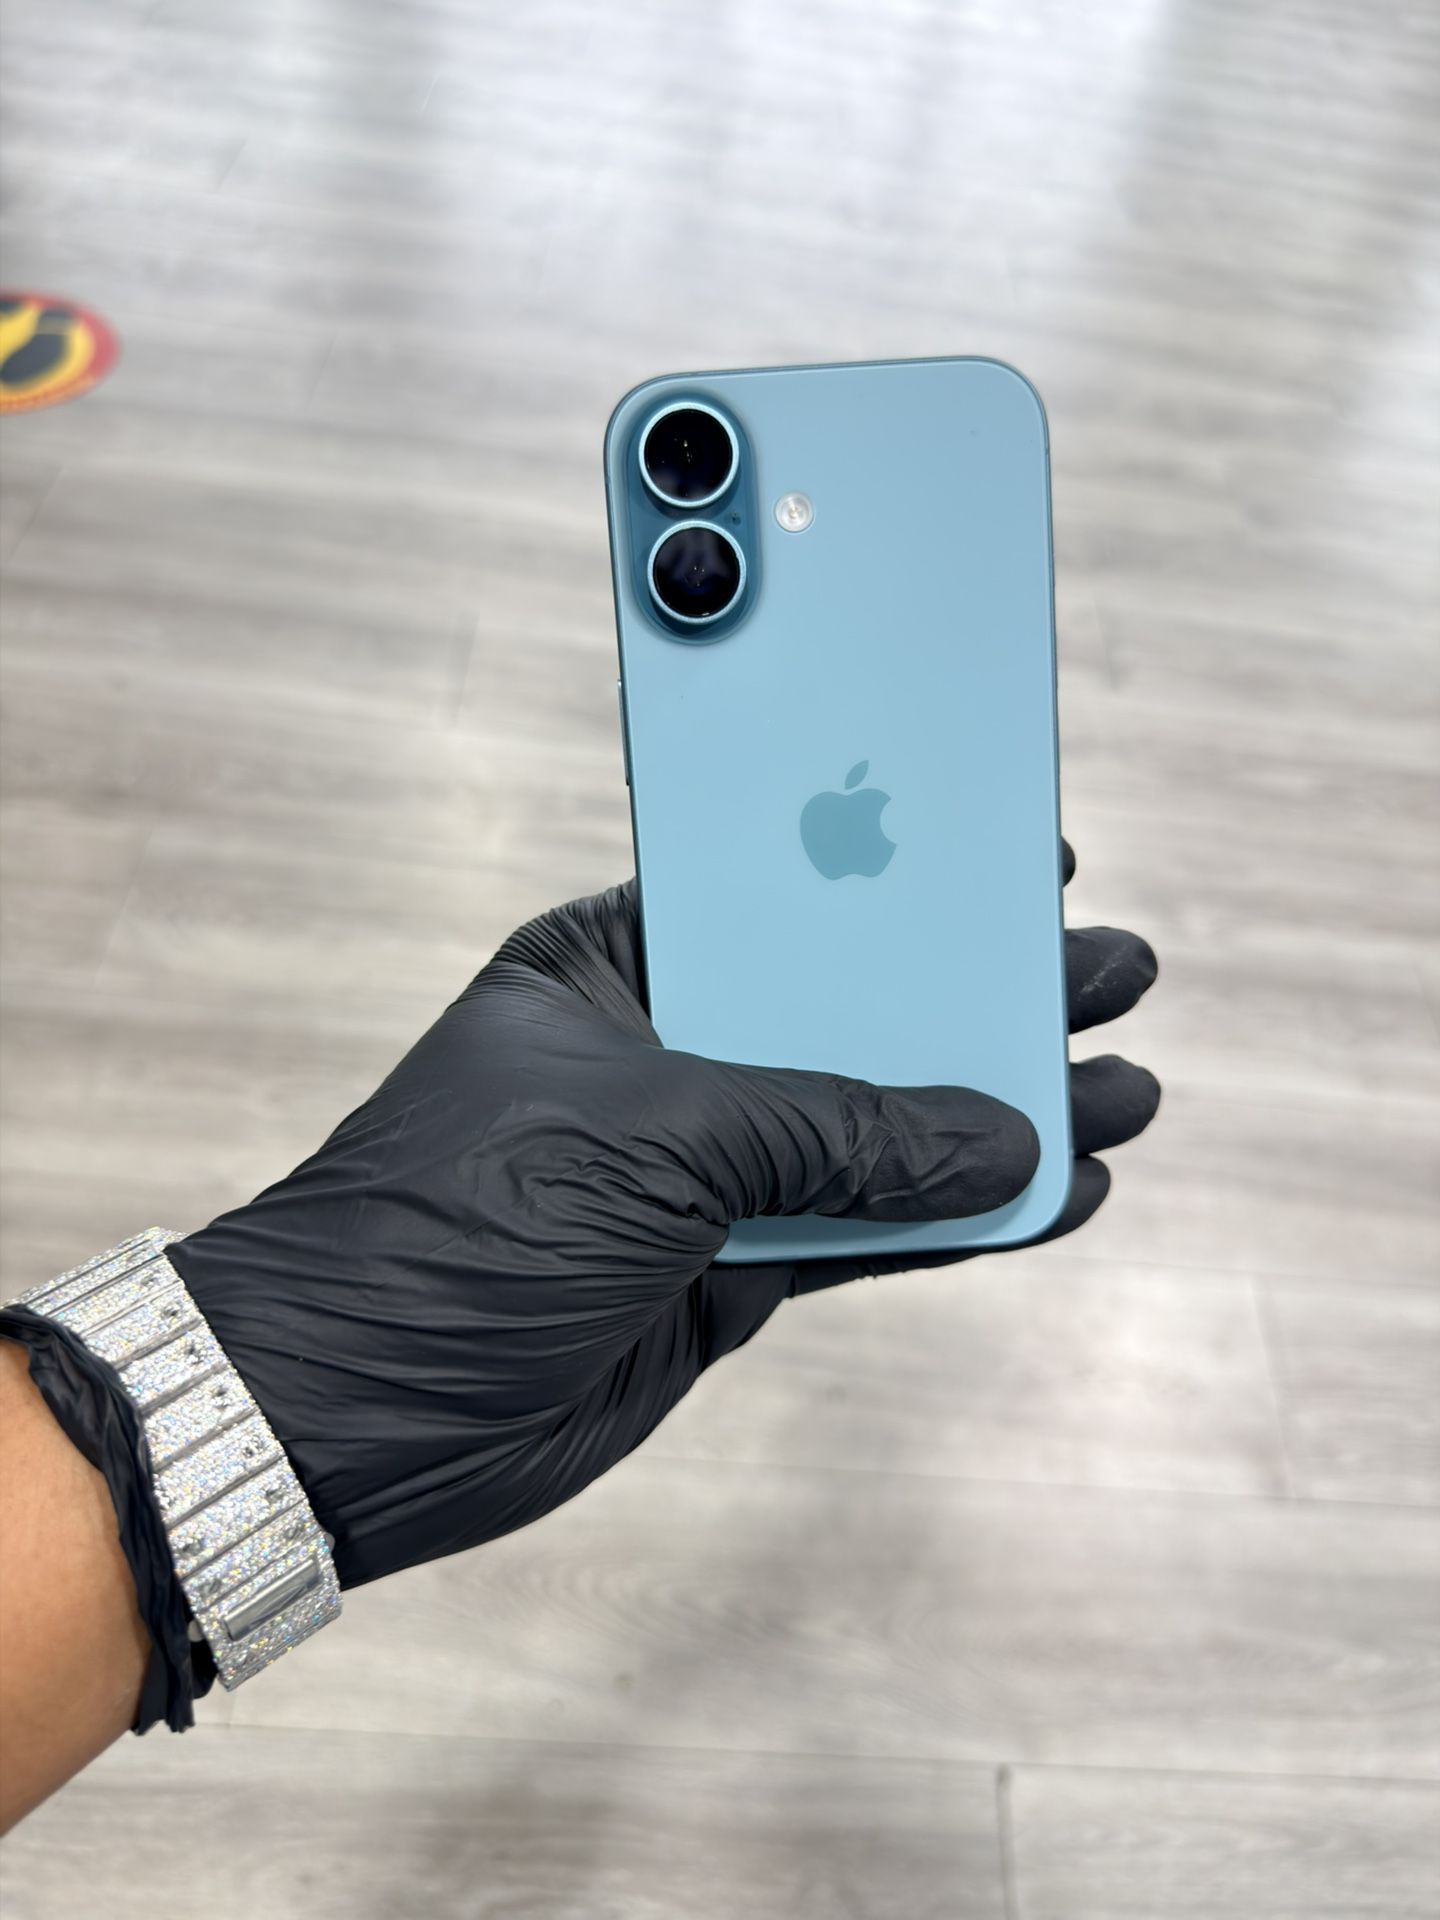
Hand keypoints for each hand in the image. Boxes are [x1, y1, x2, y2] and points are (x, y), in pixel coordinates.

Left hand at [170, 845, 1157, 1588]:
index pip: (782, 896)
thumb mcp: (658, 1138)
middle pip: (850, 1011)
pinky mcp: (722, 1271)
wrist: (350, 1419)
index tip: (1011, 862)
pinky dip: (955, 1222)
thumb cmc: (460, 1223)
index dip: (901, 879)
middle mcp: (664, 1053)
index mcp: (613, 964)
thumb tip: (1006, 1138)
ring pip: (875, 1131)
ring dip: (994, 1118)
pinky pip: (862, 1233)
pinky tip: (1056, 1198)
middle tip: (1106, 972)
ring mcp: (697, 1170)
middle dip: (978, 1000)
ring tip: (1127, 1092)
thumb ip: (840, 1130)